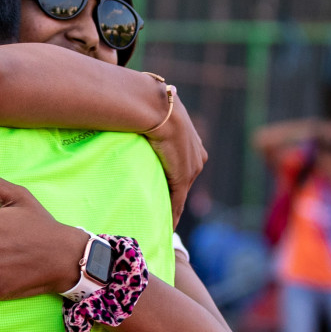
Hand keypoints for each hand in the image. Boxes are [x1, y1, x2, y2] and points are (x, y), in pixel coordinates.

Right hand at [144, 97, 206, 225]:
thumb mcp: (154, 116)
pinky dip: (172, 215)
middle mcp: (198, 156)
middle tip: (164, 212)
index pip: (184, 166)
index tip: (168, 191)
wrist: (156, 108)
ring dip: (173, 209)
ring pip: (182, 194)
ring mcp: (192, 168)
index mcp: (193, 141)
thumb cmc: (149, 105)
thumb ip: (151, 124)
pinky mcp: (183, 178)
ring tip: (163, 223)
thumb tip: (132, 112)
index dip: (175, 180)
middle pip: (185, 183)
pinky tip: (166, 226)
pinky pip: (178, 202)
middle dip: (176, 197)